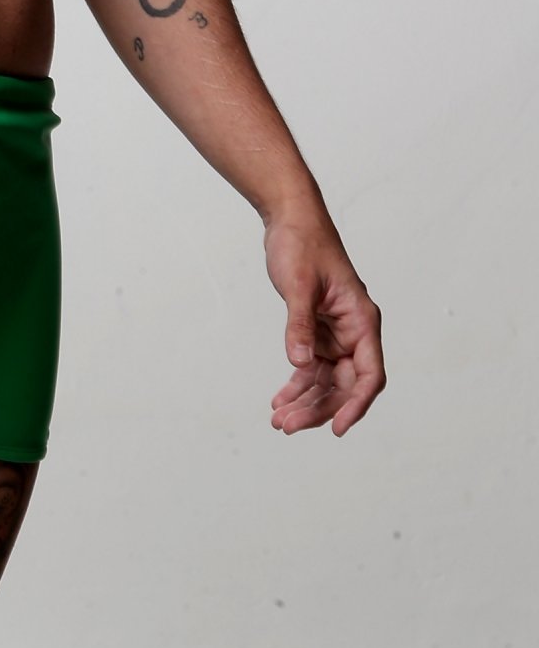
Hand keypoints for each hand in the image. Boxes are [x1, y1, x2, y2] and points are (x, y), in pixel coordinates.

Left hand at [262, 208, 385, 436]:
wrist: (289, 219)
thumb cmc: (302, 243)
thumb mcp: (298, 284)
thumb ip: (299, 324)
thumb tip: (298, 363)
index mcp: (362, 320)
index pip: (369, 375)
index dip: (356, 405)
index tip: (337, 428)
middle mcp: (354, 331)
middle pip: (344, 385)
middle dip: (319, 408)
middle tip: (288, 426)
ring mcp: (336, 334)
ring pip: (326, 380)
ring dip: (304, 401)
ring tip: (279, 420)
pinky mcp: (317, 331)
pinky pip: (311, 367)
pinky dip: (296, 383)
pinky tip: (279, 400)